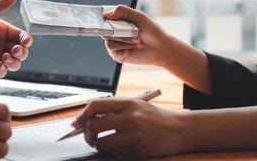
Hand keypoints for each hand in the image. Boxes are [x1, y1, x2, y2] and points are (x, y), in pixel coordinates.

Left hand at [0, 0, 32, 77]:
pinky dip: (3, 71)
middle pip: (21, 51)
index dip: (26, 39)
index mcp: (2, 31)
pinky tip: (0, 66)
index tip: (26, 41)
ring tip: (5, 58)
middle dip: (22, 52)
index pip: (20, 36)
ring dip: (14, 63)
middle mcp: (1, 44)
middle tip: (15, 51)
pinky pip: (1, 73)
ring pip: (14, 63)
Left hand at [72, 98, 187, 158]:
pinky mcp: (137, 151)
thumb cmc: (153, 117)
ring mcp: (134, 135)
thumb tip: (86, 120)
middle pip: (94, 125)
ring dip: (95, 144)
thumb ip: (113, 109)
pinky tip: (112, 148)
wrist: (180, 130)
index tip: (76, 123)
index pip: (95, 105)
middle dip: (85, 132)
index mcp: (128, 103)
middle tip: (88, 135)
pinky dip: (107, 152)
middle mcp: (130, 117)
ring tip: (99, 143)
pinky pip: (112, 154)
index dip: (82, 115)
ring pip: (100, 143)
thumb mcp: (135, 105)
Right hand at [103, 5, 168, 65]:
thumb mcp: (139, 16)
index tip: (110, 22)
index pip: (103, 19)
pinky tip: (132, 49)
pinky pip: (114, 53)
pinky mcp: (118, 55)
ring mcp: (115, 44)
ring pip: (110, 44)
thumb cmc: (151, 30)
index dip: (103, 20)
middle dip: (120, 33)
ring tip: (136, 41)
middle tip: (134, 33)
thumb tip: (106, 15)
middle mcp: (113, 32)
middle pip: (105, 32)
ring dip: (125, 42)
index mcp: (117, 20)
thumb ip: (123, 11)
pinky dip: (124, 51)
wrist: (160, 47)